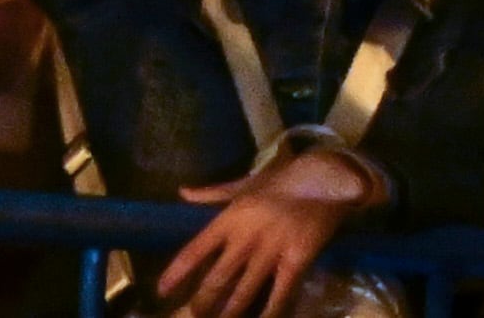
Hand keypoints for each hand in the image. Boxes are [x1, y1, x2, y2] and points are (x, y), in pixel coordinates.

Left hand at [160, 151, 373, 317]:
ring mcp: (270, 251)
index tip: (162, 290)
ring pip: (245, 290)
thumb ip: (211, 193)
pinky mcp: (297, 261)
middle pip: (218, 277)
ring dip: (232, 311)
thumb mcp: (242, 185)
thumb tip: (183, 192)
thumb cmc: (279, 181)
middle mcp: (244, 238)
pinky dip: (273, 311)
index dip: (177, 272)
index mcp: (228, 219)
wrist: (321, 179)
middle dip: (204, 301)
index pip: (195, 250)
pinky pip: (282, 293)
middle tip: (194, 317)